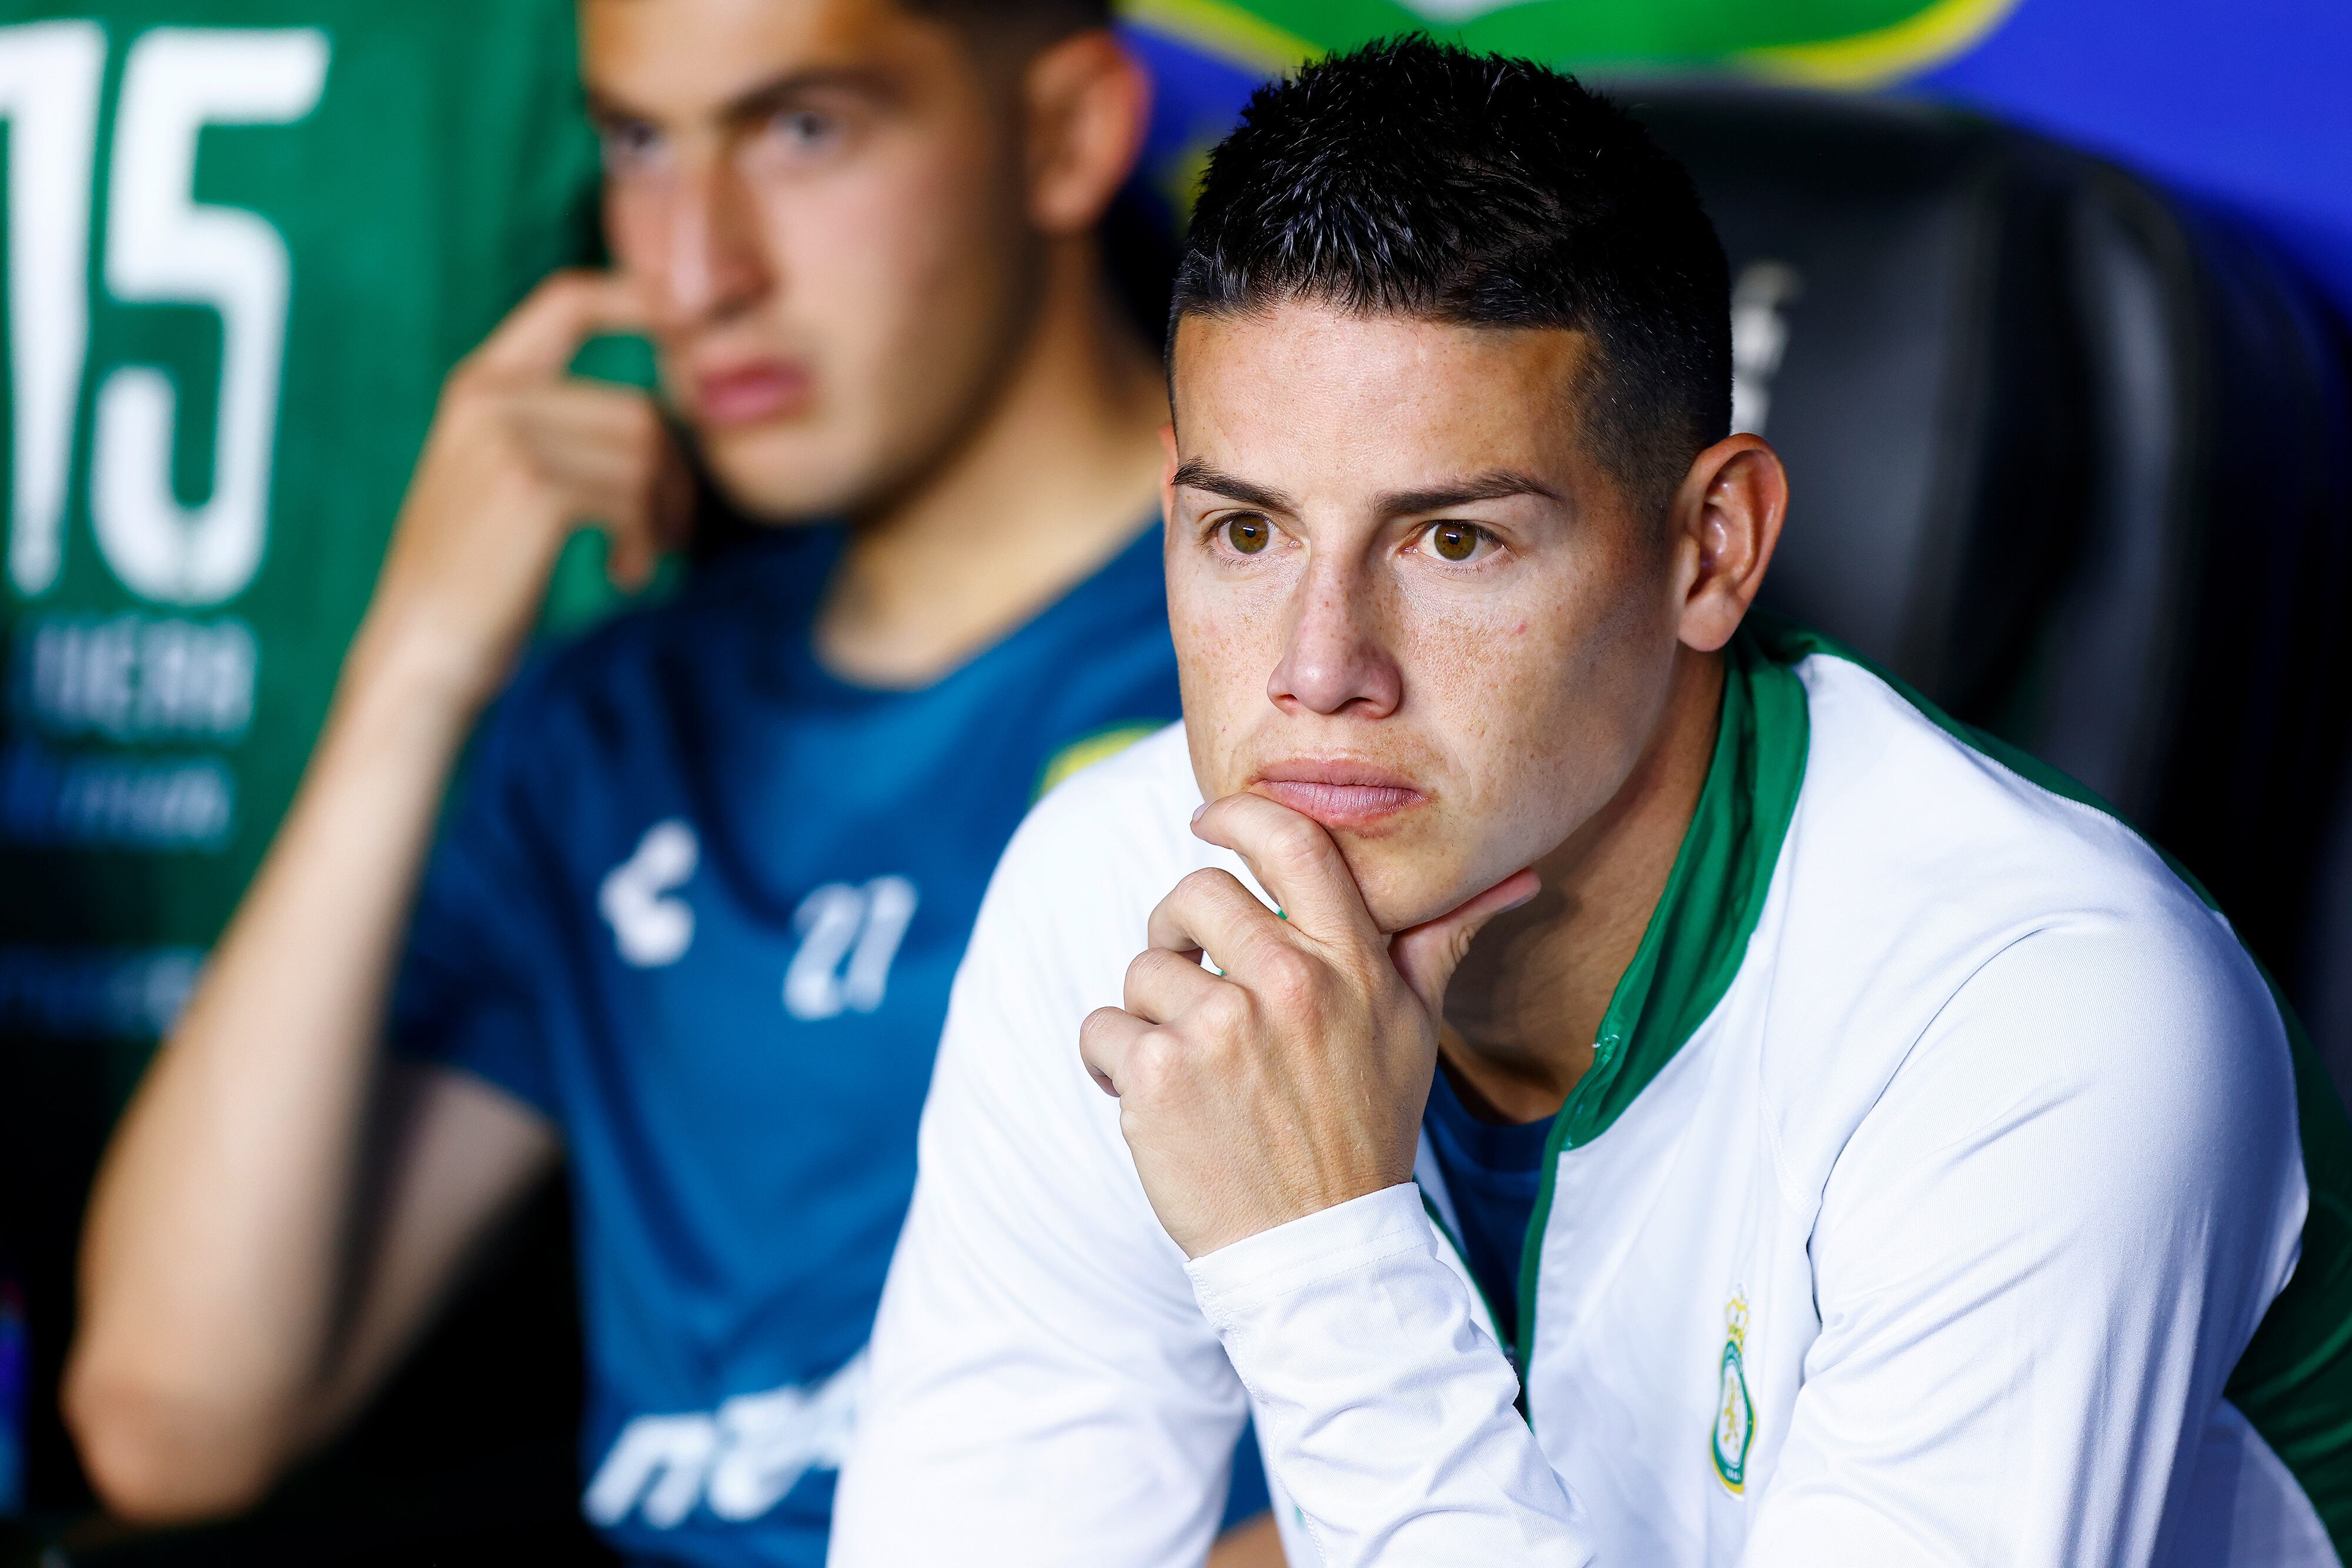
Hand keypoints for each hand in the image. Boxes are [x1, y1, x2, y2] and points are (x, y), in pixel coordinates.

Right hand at [356, 270, 690, 713]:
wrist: (422, 652)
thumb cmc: (478, 580)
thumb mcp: (502, 481)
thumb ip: (557, 429)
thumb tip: (668, 409)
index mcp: (480, 386)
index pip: (568, 301)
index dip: (638, 297)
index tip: (693, 318)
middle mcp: (490, 398)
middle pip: (639, 409)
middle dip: (675, 478)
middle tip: (667, 535)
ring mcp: (508, 439)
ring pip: (646, 454)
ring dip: (662, 517)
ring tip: (637, 559)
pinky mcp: (533, 488)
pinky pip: (633, 497)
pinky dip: (643, 544)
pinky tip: (621, 575)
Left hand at [1081, 793, 1537, 1257]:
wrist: (1319, 1249)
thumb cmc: (1363, 1130)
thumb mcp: (1416, 1030)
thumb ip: (1443, 941)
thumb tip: (1519, 877)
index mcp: (1353, 964)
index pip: (1293, 843)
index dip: (1238, 816)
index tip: (1208, 822)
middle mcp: (1290, 984)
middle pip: (1195, 893)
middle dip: (1177, 930)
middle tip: (1189, 977)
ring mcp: (1221, 1028)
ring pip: (1143, 968)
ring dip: (1149, 1014)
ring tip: (1190, 1068)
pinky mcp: (1160, 1074)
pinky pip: (1102, 1028)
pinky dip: (1111, 1063)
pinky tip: (1153, 1101)